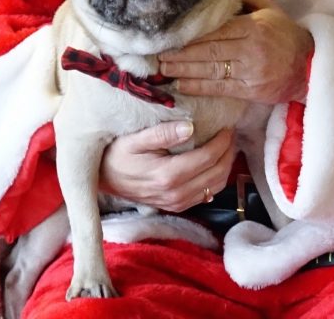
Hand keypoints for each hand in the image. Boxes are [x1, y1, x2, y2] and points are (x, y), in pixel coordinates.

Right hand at [98, 121, 235, 211]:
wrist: (102, 178)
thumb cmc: (117, 154)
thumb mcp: (135, 138)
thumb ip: (163, 133)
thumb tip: (191, 127)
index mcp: (169, 175)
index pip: (209, 157)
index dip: (223, 140)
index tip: (227, 125)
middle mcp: (176, 193)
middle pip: (217, 173)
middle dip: (229, 151)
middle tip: (231, 133)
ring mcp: (176, 203)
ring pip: (216, 186)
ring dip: (226, 166)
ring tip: (227, 145)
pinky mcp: (176, 206)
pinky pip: (206, 195)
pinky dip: (216, 179)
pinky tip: (216, 163)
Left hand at [159, 0, 313, 104]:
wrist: (311, 65)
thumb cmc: (287, 35)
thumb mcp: (270, 9)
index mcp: (254, 27)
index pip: (217, 31)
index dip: (192, 36)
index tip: (172, 36)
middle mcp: (251, 50)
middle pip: (209, 51)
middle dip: (181, 54)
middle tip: (158, 54)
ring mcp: (251, 72)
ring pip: (211, 71)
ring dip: (184, 71)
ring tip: (164, 69)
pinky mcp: (251, 91)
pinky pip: (220, 88)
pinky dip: (198, 87)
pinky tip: (181, 85)